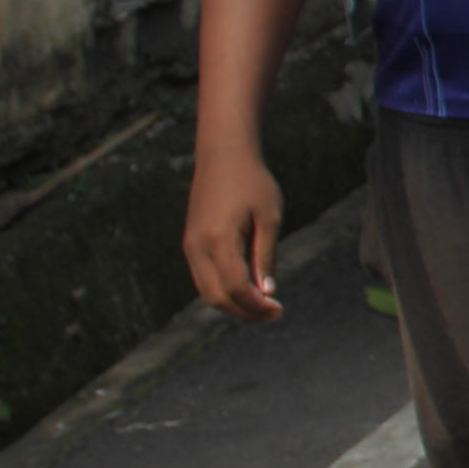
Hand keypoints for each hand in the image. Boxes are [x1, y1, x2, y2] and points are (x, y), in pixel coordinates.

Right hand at [184, 145, 285, 323]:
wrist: (223, 155)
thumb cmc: (252, 182)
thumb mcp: (269, 217)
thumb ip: (266, 256)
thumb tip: (266, 292)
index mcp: (218, 239)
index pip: (235, 288)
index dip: (257, 306)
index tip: (279, 310)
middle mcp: (197, 246)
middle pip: (216, 297)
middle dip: (244, 311)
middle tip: (272, 312)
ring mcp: (189, 245)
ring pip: (206, 291)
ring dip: (233, 303)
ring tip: (262, 304)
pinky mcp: (189, 243)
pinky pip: (203, 278)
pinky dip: (222, 290)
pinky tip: (247, 288)